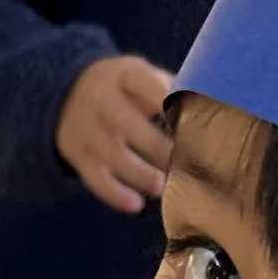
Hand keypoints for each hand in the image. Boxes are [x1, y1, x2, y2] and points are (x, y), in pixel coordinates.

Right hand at [56, 52, 173, 213]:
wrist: (68, 95)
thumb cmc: (124, 89)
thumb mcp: (142, 77)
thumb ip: (170, 90)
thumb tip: (209, 110)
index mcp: (124, 74)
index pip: (145, 84)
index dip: (166, 103)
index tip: (189, 122)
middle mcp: (100, 99)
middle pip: (127, 124)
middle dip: (156, 146)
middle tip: (182, 164)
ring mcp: (85, 128)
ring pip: (111, 154)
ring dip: (139, 174)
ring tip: (163, 187)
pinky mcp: (77, 154)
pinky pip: (94, 178)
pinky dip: (114, 194)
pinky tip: (135, 204)